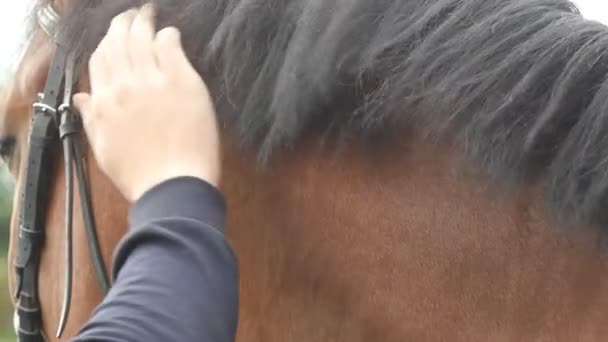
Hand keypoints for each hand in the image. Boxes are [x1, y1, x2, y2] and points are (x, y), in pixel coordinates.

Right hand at [74, 4, 220, 201]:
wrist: (173, 185)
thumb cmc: (141, 175)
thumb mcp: (105, 150)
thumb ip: (92, 119)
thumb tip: (81, 98)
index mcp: (104, 102)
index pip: (100, 60)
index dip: (107, 44)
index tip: (115, 38)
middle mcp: (124, 86)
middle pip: (119, 43)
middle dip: (123, 25)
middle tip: (132, 16)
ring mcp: (153, 82)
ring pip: (143, 39)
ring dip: (144, 22)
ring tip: (148, 14)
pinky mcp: (182, 83)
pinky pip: (171, 47)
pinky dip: (169, 36)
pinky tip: (172, 33)